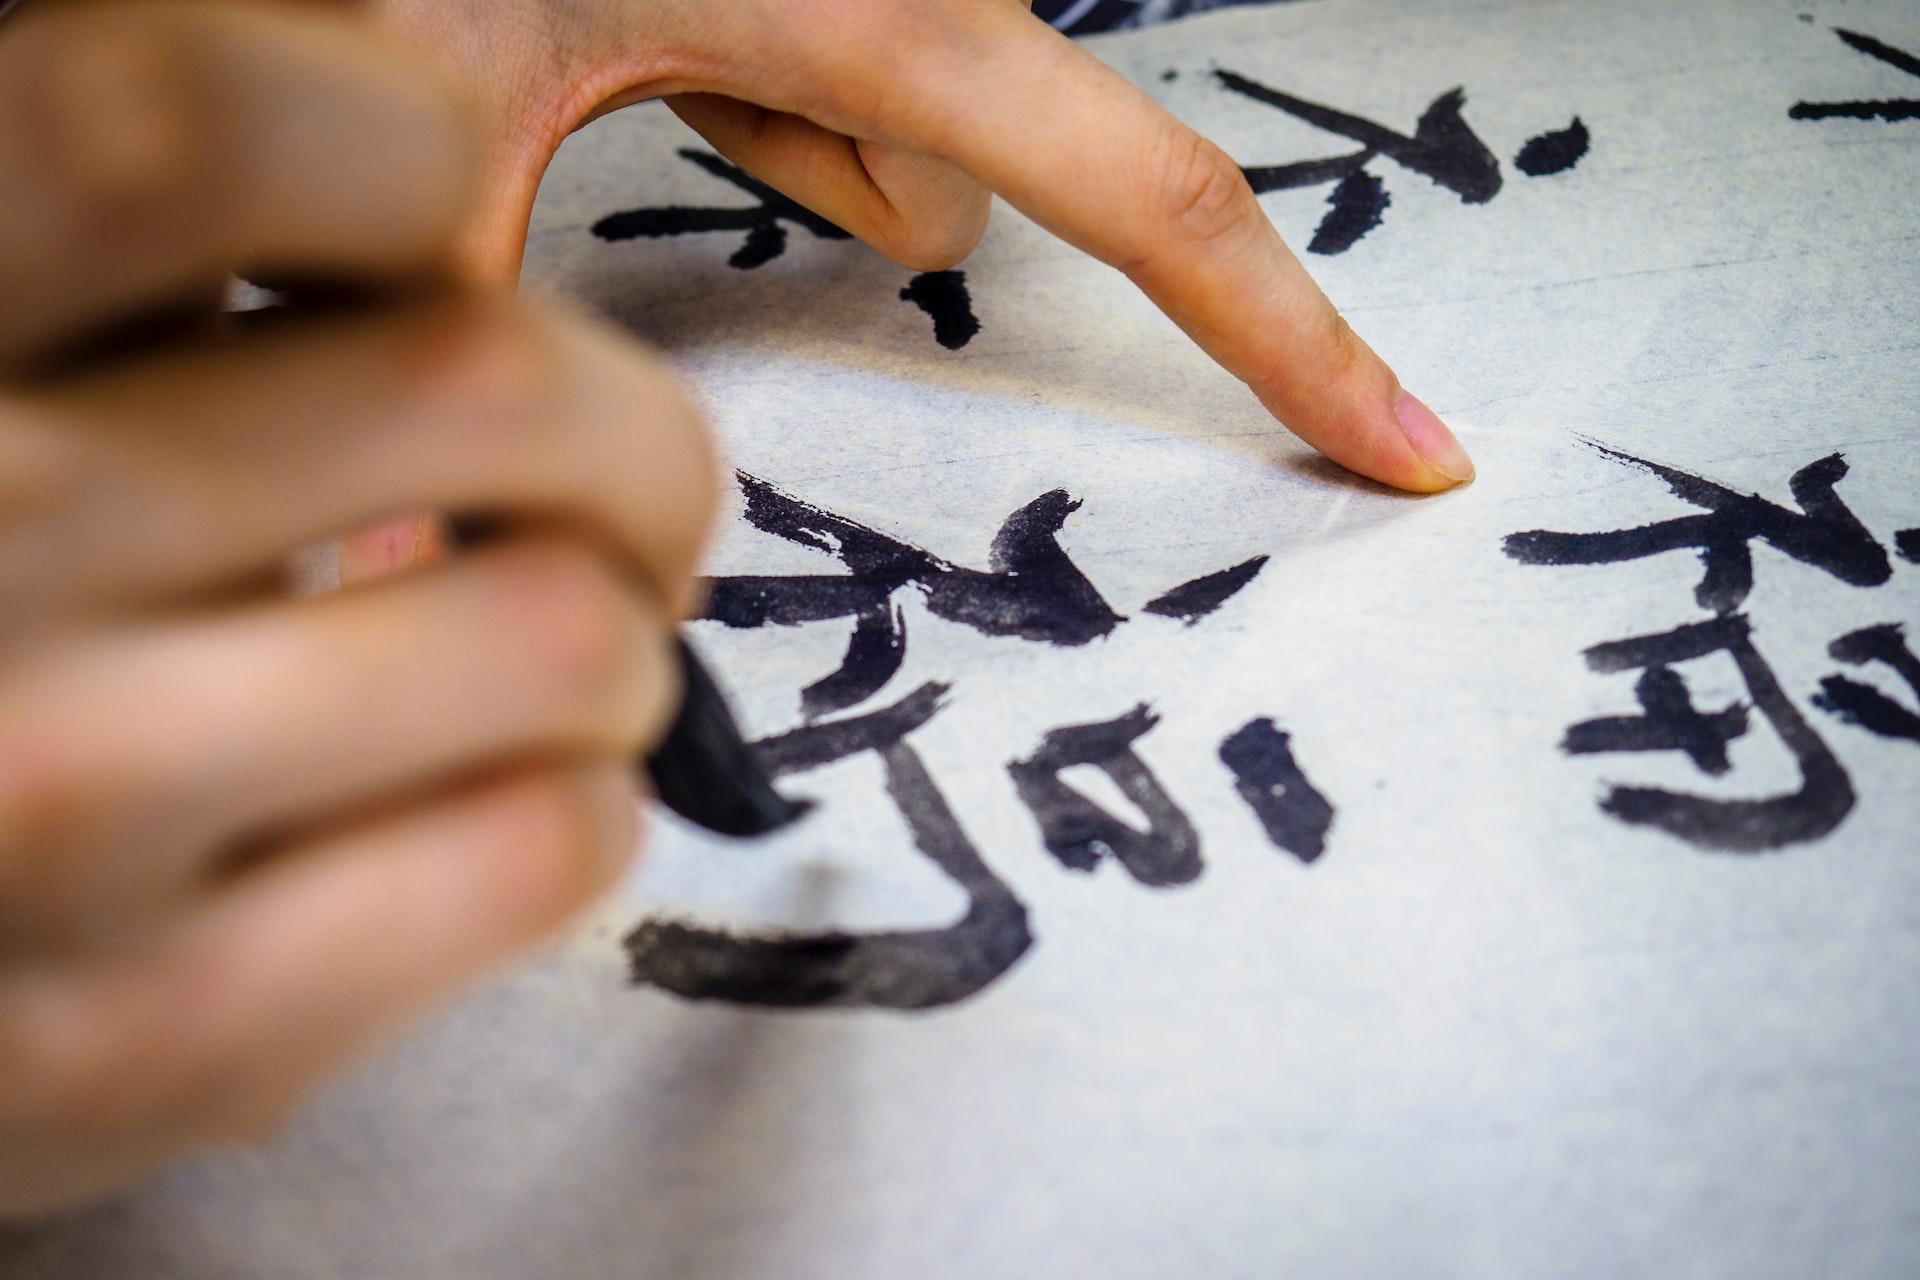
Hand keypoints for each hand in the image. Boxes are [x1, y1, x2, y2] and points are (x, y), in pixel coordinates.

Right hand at [0, 1, 716, 1214]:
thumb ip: (135, 284)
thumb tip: (410, 167)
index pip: (212, 118)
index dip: (399, 143)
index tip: (437, 241)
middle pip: (485, 384)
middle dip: (629, 436)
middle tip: (615, 490)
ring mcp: (49, 809)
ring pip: (565, 636)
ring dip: (620, 637)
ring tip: (550, 660)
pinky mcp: (151, 1043)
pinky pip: (541, 848)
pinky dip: (582, 803)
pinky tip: (502, 795)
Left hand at [371, 0, 1474, 491]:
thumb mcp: (439, 107)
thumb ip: (456, 335)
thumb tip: (410, 576)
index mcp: (887, 7)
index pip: (1159, 202)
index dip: (1298, 342)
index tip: (1406, 446)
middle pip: (971, 198)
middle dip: (835, 198)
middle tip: (669, 92)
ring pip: (912, 152)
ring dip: (797, 147)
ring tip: (655, 50)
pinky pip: (876, 85)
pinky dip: (786, 99)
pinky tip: (675, 32)